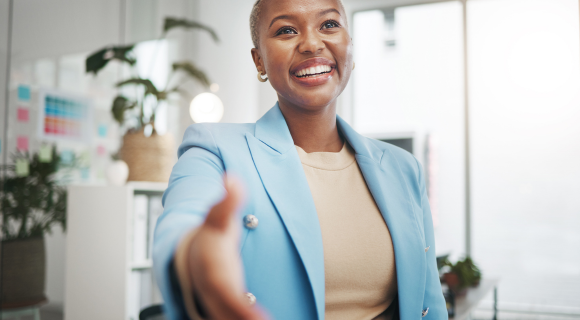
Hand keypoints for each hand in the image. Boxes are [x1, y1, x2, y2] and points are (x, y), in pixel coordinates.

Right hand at [181, 175, 265, 319]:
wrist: (192, 255)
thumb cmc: (208, 238)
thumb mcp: (217, 218)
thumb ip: (228, 202)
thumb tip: (232, 179)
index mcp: (212, 271)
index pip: (223, 290)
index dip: (237, 306)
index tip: (257, 319)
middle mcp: (214, 292)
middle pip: (225, 312)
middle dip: (241, 319)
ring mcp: (219, 304)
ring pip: (228, 317)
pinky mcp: (227, 310)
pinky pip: (235, 317)